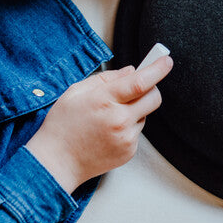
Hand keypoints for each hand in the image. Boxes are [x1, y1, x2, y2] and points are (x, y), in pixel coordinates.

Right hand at [25, 57, 172, 192]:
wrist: (57, 162)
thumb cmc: (62, 126)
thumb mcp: (75, 92)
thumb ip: (106, 78)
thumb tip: (131, 71)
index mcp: (104, 100)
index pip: (140, 82)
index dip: (157, 69)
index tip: (165, 60)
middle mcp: (119, 120)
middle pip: (154, 98)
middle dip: (151, 88)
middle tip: (138, 87)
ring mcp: (126, 138)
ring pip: (145, 114)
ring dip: (135, 110)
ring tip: (109, 116)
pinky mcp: (129, 151)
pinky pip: (137, 131)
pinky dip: (128, 127)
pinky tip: (108, 131)